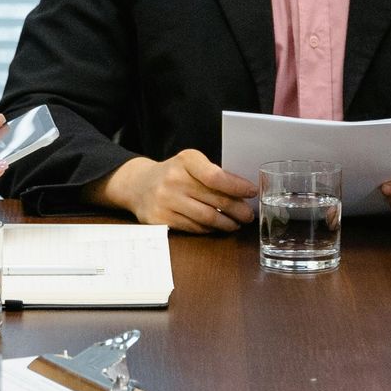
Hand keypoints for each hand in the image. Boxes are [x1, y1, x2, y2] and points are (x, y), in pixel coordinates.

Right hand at [95, 150, 257, 232]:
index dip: (237, 187)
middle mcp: (174, 179)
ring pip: (207, 218)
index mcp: (186, 161)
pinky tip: (216, 227)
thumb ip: (212, 174)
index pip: (216, 176)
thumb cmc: (173, 174)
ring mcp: (166, 201)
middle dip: (238, 209)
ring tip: (236, 224)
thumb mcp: (190, 164)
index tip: (252, 192)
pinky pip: (194, 228)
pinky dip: (209, 229)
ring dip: (226, 223)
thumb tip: (243, 191)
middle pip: (216, 200)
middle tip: (248, 215)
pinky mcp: (160, 219)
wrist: (138, 185)